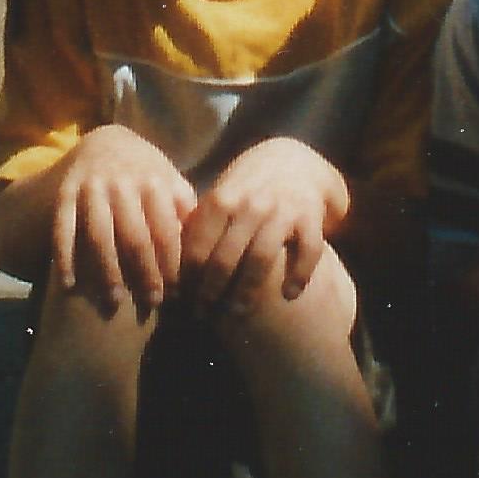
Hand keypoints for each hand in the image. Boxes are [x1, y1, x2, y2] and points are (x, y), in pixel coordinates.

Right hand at [44, 125, 196, 314]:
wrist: (104, 142)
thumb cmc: (146, 173)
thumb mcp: (170, 182)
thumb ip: (185, 212)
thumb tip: (204, 252)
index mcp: (153, 181)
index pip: (166, 231)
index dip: (171, 265)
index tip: (176, 293)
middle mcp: (122, 184)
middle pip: (134, 237)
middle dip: (144, 273)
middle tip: (151, 302)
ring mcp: (91, 189)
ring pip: (99, 235)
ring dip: (107, 271)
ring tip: (114, 301)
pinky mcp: (65, 195)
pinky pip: (63, 229)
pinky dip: (65, 257)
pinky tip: (69, 285)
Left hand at [185, 138, 343, 303]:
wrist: (295, 162)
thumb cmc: (249, 189)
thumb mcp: (222, 197)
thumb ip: (199, 225)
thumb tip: (168, 265)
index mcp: (221, 200)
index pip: (196, 247)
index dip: (187, 279)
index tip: (182, 301)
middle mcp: (250, 204)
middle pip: (224, 258)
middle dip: (210, 293)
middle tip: (202, 315)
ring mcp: (281, 210)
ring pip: (260, 258)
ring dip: (246, 291)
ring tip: (237, 312)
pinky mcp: (310, 217)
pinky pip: (307, 251)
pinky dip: (298, 274)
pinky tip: (289, 295)